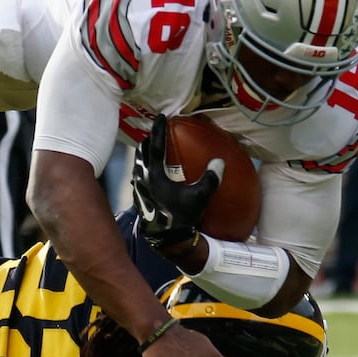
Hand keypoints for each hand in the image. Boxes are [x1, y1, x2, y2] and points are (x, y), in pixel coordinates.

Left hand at [130, 114, 222, 248]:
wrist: (166, 240)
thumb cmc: (182, 218)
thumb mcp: (199, 198)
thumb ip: (210, 179)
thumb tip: (220, 161)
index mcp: (155, 175)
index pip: (156, 146)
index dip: (159, 130)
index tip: (161, 117)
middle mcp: (142, 178)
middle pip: (143, 152)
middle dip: (149, 139)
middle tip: (156, 131)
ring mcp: (138, 188)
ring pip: (138, 164)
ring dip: (145, 154)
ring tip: (151, 148)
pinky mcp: (138, 197)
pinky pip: (139, 176)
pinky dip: (144, 168)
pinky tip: (150, 172)